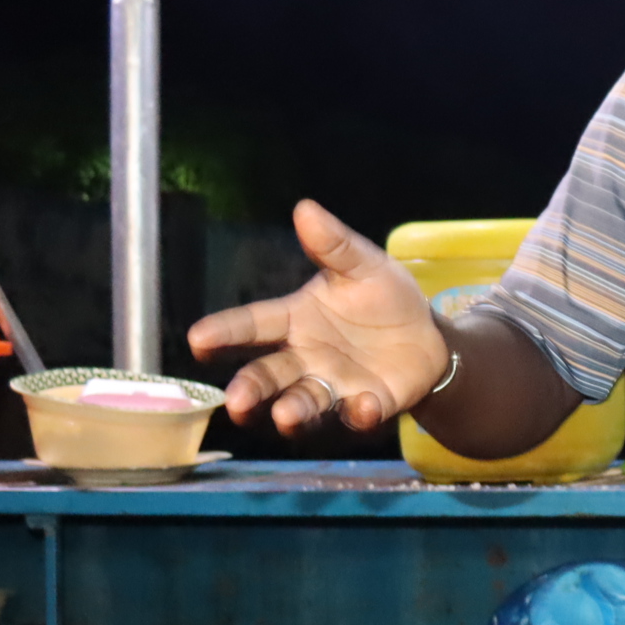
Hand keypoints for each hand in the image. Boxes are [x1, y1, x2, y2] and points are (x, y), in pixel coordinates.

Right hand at [185, 199, 449, 433]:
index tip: (197, 339)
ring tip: (285, 415)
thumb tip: (305, 209)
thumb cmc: (382, 298)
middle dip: (250, 388)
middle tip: (235, 401)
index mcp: (296, 319)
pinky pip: (357, 414)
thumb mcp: (364, 266)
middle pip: (268, 375)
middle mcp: (305, 357)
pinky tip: (364, 405)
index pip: (254, 324)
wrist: (427, 335)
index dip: (225, 332)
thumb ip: (335, 246)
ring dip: (292, 410)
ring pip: (302, 401)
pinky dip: (358, 413)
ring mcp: (334, 385)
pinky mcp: (366, 405)